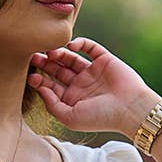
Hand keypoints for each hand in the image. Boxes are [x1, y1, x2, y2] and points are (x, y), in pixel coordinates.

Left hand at [27, 36, 157, 135]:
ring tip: (52, 52)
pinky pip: (89, 47)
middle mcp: (80, 84)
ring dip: (59, 53)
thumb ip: (52, 105)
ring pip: (70, 57)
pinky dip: (80, 43)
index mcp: (72, 99)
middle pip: (57, 70)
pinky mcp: (104, 60)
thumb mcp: (70, 117)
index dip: (40, 80)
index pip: (51, 86)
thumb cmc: (100, 118)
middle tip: (34, 57)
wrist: (130, 108)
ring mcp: (92, 71)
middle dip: (45, 63)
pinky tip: (71, 46)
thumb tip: (40, 88)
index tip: (32, 76)